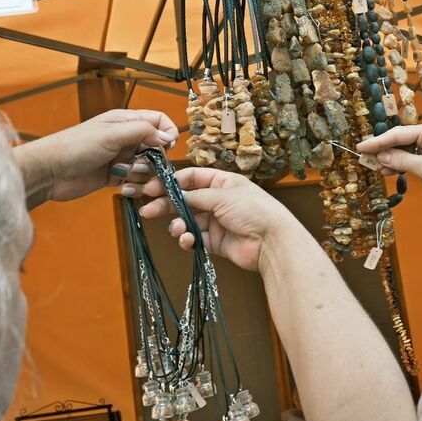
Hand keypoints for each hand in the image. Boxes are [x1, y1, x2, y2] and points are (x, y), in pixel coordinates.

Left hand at [18, 109, 177, 204]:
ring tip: (123, 176)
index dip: (167, 132)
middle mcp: (125, 138)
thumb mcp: (111, 134)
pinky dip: (134, 186)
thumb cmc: (74, 147)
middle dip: (154, 159)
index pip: (158, 121)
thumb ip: (142, 131)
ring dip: (142, 175)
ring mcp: (120, 158)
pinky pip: (136, 182)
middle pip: (156, 147)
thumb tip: (166, 137)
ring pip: (148, 167)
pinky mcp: (115, 176)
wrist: (49, 172)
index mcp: (125, 121)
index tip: (167, 147)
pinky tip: (122, 188)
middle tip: (138, 164)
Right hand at [132, 167, 299, 272]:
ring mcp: (218, 222)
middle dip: (167, 205)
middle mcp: (219, 200)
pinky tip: (187, 241)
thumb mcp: (222, 196)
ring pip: (189, 221)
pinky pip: (196, 239)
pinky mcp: (217, 242)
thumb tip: (175, 194)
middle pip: (186, 200)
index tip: (152, 189)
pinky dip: (188, 240)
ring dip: (179, 225)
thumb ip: (195, 196)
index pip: (192, 178)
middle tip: (149, 211)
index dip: (172, 183)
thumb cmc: (254, 211)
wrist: (272, 242)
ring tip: (177, 230)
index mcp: (223, 182)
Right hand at [355, 121, 421, 206]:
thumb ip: (401, 161)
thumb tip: (380, 157)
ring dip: (390, 160)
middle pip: (399, 141)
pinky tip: (388, 172)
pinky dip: (399, 166)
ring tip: (375, 168)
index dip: (378, 141)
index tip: (361, 147)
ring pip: (403, 151)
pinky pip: (410, 160)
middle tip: (364, 158)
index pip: (398, 134)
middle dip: (382, 150)